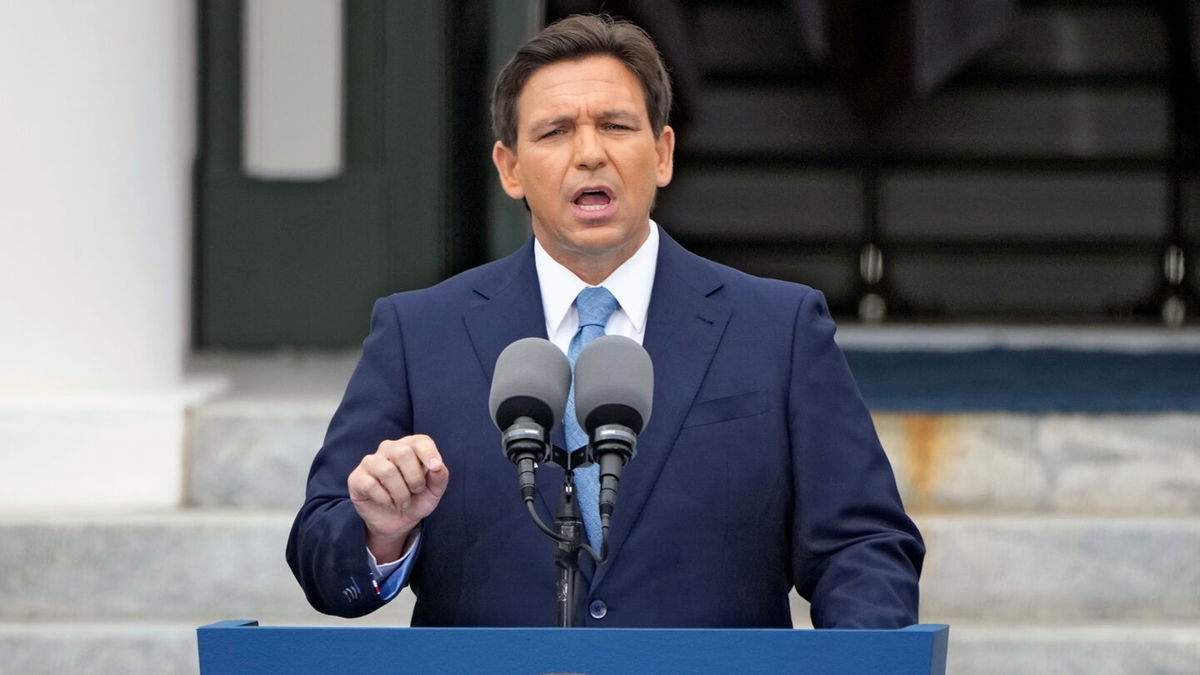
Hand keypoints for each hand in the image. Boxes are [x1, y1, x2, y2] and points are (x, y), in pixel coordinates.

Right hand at [348, 434, 448, 561]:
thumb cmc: (416, 500)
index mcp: (410, 446)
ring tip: (402, 502)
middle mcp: (389, 449)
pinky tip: (388, 504)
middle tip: (416, 491)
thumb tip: (437, 466)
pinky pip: (371, 485)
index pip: (420, 441)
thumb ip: (440, 476)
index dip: (429, 454)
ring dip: (400, 493)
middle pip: (403, 452)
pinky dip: (385, 500)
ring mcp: (370, 462)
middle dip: (414, 478)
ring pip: (387, 471)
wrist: (397, 522)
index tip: (435, 469)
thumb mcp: (434, 491)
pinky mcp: (357, 478)